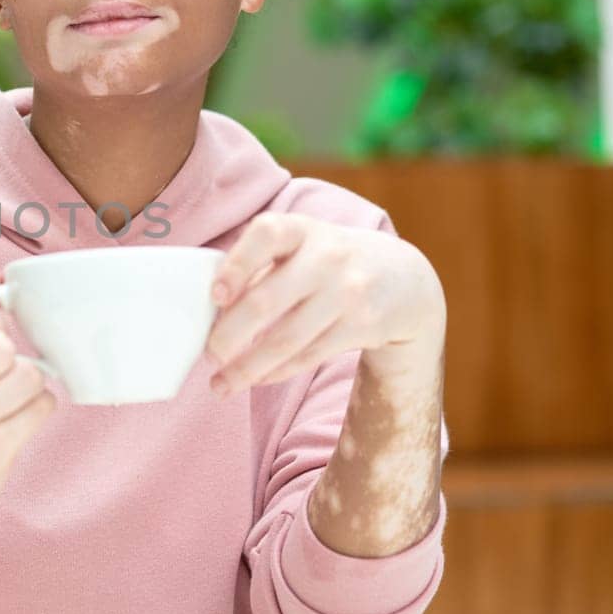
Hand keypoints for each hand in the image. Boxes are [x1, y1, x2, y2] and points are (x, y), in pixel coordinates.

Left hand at [202, 213, 445, 396]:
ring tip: (220, 384)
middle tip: (208, 354)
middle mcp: (326, 257)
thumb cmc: (329, 260)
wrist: (404, 279)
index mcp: (303, 229)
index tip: (214, 296)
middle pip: (267, 300)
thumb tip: (210, 306)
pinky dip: (275, 372)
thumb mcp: (302, 244)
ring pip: (286, 339)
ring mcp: (347, 293)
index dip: (236, 265)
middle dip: (229, 334)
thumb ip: (260, 263)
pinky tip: (253, 379)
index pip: (266, 235)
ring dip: (247, 367)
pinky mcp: (362, 326)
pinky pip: (308, 356)